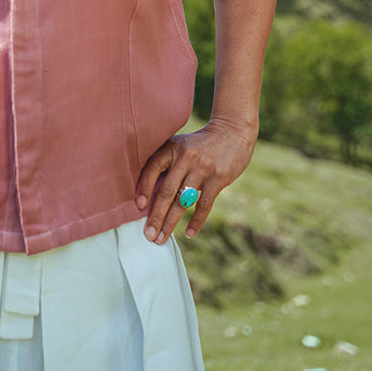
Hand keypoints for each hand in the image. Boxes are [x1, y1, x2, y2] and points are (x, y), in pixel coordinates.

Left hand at [135, 117, 257, 243]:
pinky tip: (189, 233)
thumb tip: (150, 194)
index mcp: (172, 148)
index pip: (152, 169)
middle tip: (148, 235)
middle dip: (155, 216)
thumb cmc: (201, 144)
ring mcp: (202, 168)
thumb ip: (168, 164)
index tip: (138, 207)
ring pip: (182, 201)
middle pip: (166, 191)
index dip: (143, 188)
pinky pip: (204, 204)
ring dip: (170, 223)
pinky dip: (196, 221)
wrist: (233, 131)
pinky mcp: (218, 178)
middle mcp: (185, 157)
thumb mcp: (182, 146)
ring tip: (161, 238)